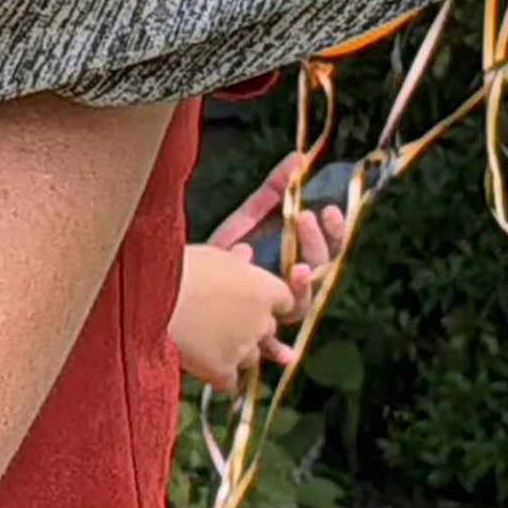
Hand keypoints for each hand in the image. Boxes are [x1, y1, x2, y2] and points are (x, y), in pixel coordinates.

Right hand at [172, 244, 300, 390]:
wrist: (150, 296)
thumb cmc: (177, 267)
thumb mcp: (210, 255)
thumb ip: (234, 261)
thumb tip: (246, 254)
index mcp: (264, 289)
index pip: (286, 301)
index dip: (266, 302)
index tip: (249, 301)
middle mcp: (262, 321)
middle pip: (267, 331)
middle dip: (249, 328)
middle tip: (221, 322)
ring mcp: (244, 349)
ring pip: (250, 357)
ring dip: (233, 352)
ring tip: (203, 340)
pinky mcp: (222, 370)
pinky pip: (229, 381)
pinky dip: (218, 374)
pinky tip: (201, 365)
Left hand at [201, 152, 352, 361]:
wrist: (175, 283)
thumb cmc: (218, 252)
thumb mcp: (247, 219)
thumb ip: (273, 190)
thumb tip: (299, 157)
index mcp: (291, 259)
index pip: (326, 246)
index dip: (333, 230)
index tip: (328, 209)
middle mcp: (286, 287)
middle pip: (320, 271)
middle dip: (318, 245)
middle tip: (309, 219)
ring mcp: (271, 311)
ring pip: (301, 305)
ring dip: (306, 285)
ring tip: (298, 267)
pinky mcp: (251, 333)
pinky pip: (270, 346)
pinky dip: (279, 348)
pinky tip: (284, 351)